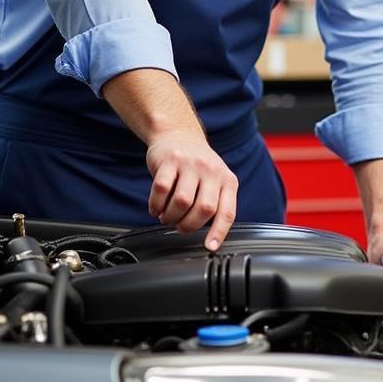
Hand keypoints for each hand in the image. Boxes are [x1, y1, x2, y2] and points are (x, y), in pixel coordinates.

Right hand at [146, 131, 238, 251]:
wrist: (178, 134)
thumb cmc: (197, 165)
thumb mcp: (215, 180)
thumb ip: (215, 202)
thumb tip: (210, 237)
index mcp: (227, 180)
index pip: (227, 211)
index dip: (219, 232)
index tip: (210, 247)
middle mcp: (212, 170)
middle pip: (204, 209)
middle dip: (188, 225)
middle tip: (178, 225)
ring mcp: (191, 164)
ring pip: (182, 201)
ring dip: (170, 217)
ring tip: (166, 216)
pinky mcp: (169, 160)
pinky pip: (161, 190)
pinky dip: (155, 205)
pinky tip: (155, 207)